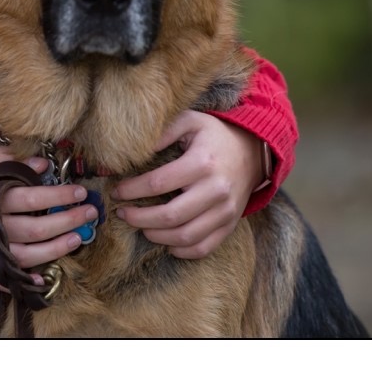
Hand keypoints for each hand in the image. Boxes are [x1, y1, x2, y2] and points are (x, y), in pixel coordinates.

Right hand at [0, 145, 97, 289]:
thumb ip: (6, 158)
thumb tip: (41, 165)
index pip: (29, 198)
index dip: (57, 196)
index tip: (78, 192)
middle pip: (34, 229)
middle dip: (66, 222)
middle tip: (89, 214)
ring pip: (25, 255)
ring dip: (55, 249)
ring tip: (78, 239)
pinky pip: (0, 277)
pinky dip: (21, 281)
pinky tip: (42, 278)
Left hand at [111, 111, 264, 258]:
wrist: (254, 150)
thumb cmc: (214, 135)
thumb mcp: (190, 121)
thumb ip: (163, 132)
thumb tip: (132, 149)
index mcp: (202, 163)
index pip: (158, 183)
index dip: (132, 190)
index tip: (117, 191)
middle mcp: (216, 190)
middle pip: (170, 216)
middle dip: (139, 218)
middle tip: (122, 213)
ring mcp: (225, 211)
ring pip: (185, 236)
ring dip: (156, 236)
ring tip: (141, 227)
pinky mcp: (230, 224)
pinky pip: (204, 247)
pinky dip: (181, 251)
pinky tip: (166, 242)